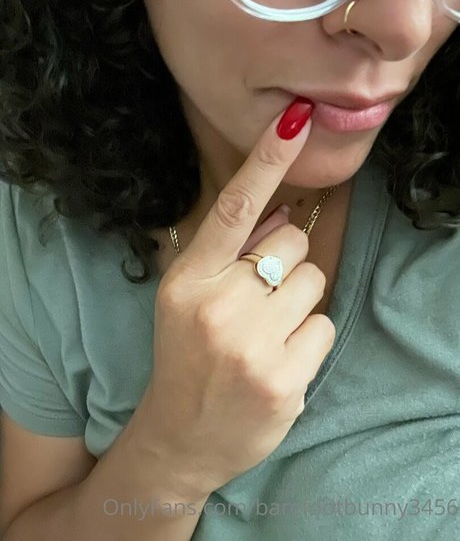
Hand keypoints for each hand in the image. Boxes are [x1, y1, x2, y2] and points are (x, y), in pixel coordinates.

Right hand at [147, 104, 335, 495]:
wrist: (180, 436)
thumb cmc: (185, 356)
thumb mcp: (188, 299)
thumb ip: (229, 252)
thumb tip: (279, 211)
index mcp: (187, 280)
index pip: (234, 207)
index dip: (266, 159)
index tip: (295, 119)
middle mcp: (216, 307)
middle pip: (292, 244)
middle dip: (285, 265)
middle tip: (258, 302)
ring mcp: (250, 346)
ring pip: (314, 284)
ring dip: (299, 304)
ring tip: (267, 334)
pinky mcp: (283, 380)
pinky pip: (324, 327)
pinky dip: (308, 341)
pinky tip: (279, 361)